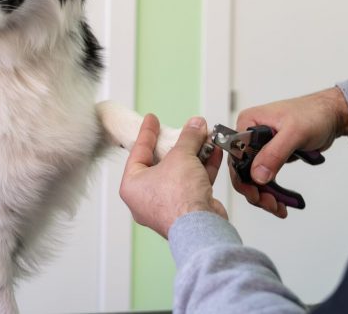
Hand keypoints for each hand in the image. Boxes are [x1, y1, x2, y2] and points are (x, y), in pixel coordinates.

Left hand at [119, 114, 226, 238]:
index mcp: (132, 185)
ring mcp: (168, 205)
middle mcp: (146, 197)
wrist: (201, 228)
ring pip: (181, 173)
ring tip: (204, 136)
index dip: (147, 133)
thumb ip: (187, 138)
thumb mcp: (180, 157)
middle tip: (184, 129)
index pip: (138, 152)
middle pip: (161, 162)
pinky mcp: (187, 209)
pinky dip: (203, 168)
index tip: (152, 119)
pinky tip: (214, 151)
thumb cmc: (178, 199)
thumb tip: (195, 125)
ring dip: (194, 154)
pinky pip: (193, 183)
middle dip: (177, 144)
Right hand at [232, 87, 347, 217]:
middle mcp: (249, 135)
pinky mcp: (271, 155)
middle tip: (270, 204)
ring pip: (253, 177)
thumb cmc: (314, 114)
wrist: (331, 115)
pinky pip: (265, 176)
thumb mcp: (293, 133)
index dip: (242, 178)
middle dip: (255, 191)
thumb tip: (257, 175)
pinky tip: (281, 201)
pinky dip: (272, 191)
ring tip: (278, 207)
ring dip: (264, 195)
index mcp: (247, 124)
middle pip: (242, 170)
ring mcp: (260, 146)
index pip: (235, 156)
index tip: (255, 194)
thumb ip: (274, 153)